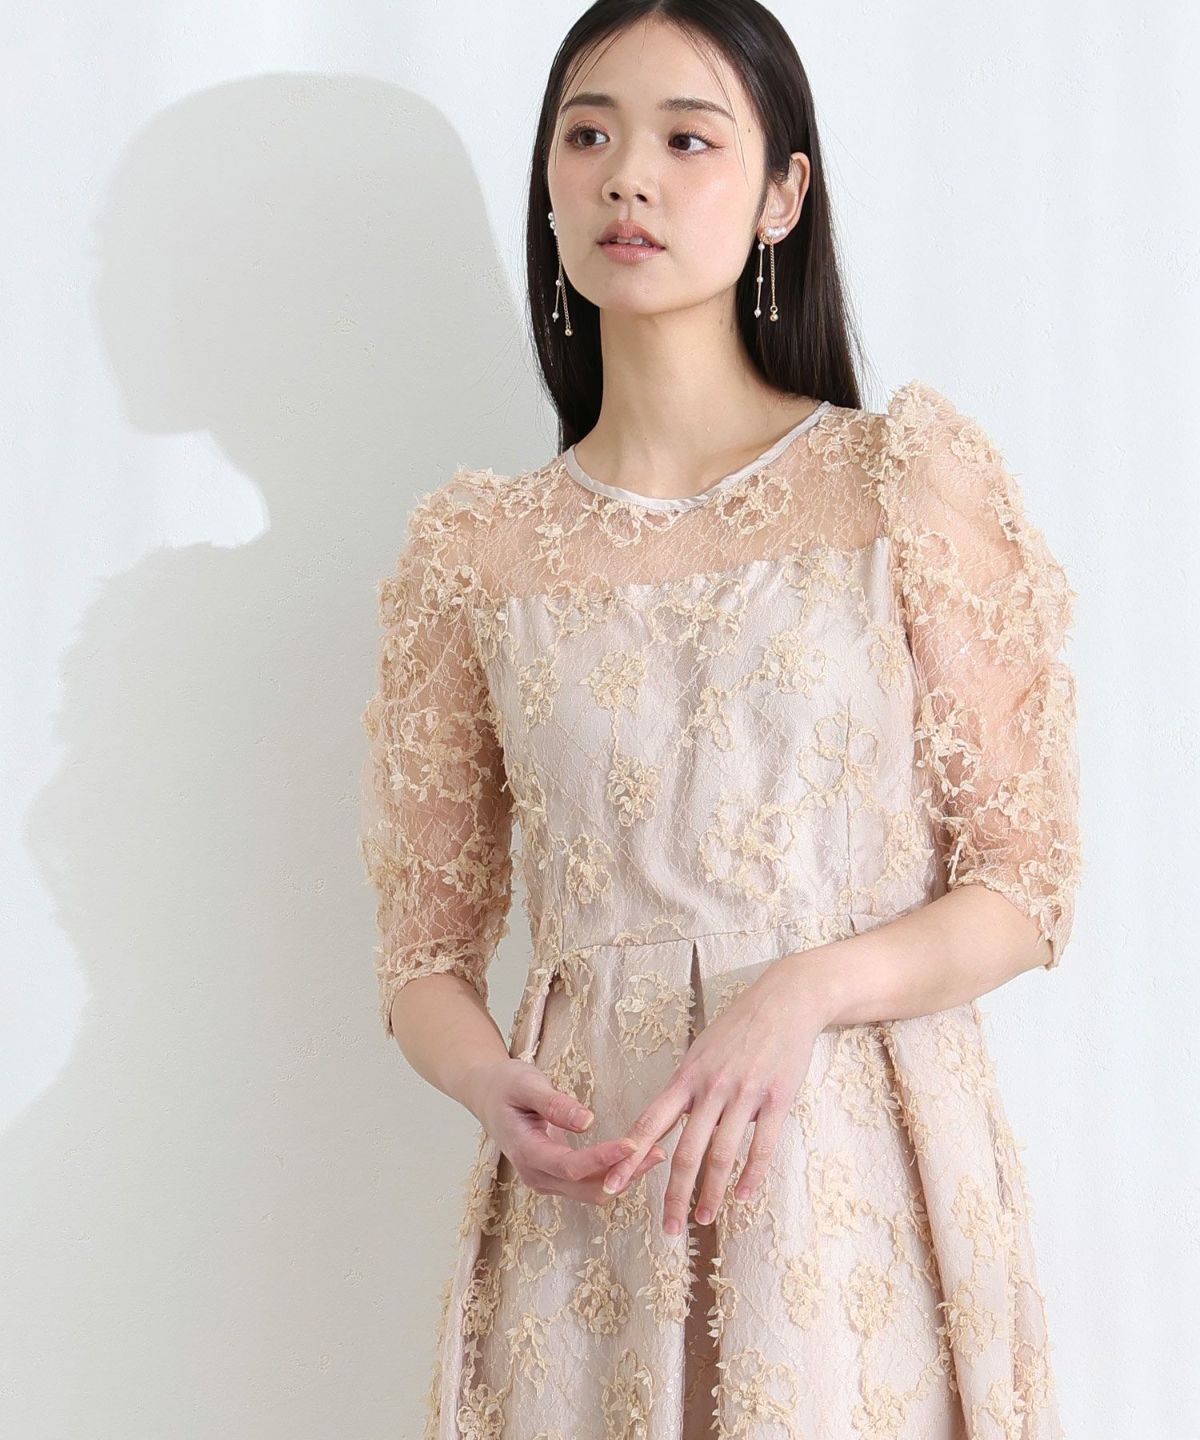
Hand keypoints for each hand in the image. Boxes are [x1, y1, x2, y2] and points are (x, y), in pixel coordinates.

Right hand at [469, 1057, 667, 1204]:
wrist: (487, 1095)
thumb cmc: (506, 1085)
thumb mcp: (526, 1084)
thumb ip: (554, 1104)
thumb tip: (587, 1121)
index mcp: (526, 1152)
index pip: (570, 1167)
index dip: (603, 1159)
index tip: (633, 1144)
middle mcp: (536, 1175)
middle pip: (586, 1188)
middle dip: (624, 1174)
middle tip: (658, 1152)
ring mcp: (546, 1180)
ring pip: (591, 1192)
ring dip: (623, 1177)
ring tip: (655, 1155)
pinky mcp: (556, 1177)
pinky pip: (588, 1185)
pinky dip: (613, 1174)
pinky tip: (635, 1158)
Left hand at [599, 948, 831, 1234]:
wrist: (785, 1000)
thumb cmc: (738, 1028)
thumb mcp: (701, 1052)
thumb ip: (685, 1089)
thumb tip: (666, 1124)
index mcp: (687, 1077)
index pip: (650, 1124)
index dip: (629, 1159)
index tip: (610, 1187)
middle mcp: (711, 1087)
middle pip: (686, 1152)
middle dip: (674, 1195)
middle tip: (667, 1229)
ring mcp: (744, 1094)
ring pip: (721, 1156)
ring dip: (711, 1194)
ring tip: (704, 1219)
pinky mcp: (777, 1098)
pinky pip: (762, 1146)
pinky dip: (751, 1176)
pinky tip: (743, 1197)